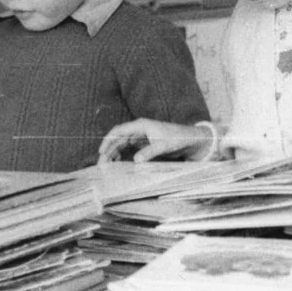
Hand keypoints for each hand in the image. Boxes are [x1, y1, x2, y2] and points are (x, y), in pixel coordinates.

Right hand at [98, 119, 212, 162]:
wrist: (189, 139)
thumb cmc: (178, 138)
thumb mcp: (164, 145)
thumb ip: (150, 152)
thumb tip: (136, 160)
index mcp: (141, 125)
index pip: (119, 131)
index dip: (108, 140)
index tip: (102, 151)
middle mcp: (138, 129)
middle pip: (118, 138)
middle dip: (108, 150)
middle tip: (101, 163)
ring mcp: (140, 136)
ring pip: (121, 144)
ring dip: (113, 153)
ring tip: (107, 165)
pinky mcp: (143, 143)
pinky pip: (128, 148)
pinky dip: (121, 154)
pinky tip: (117, 162)